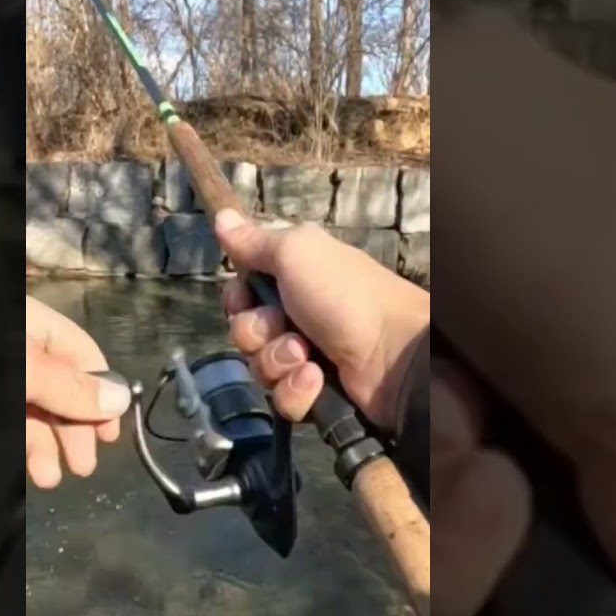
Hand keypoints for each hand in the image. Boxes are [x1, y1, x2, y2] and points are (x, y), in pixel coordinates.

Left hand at [25, 296, 128, 488]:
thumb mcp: (27, 370)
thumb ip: (70, 388)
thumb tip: (123, 400)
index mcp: (36, 323)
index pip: (83, 355)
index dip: (103, 394)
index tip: (111, 435)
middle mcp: (21, 347)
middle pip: (60, 387)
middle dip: (74, 429)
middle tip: (84, 466)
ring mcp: (0, 375)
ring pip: (34, 409)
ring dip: (47, 446)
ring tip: (51, 479)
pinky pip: (12, 419)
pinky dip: (25, 444)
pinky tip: (32, 469)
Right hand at [213, 211, 428, 428]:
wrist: (394, 353)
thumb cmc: (343, 294)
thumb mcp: (296, 253)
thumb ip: (254, 240)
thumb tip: (221, 215)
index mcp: (292, 277)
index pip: (240, 293)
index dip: (236, 300)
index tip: (245, 299)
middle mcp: (296, 314)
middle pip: (244, 332)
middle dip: (257, 333)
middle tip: (284, 327)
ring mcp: (306, 356)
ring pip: (259, 368)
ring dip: (278, 362)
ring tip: (307, 356)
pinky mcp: (315, 393)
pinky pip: (282, 399)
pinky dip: (296, 391)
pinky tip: (316, 380)